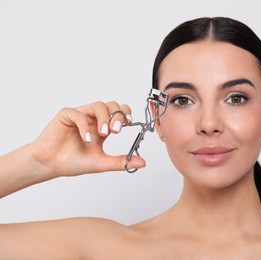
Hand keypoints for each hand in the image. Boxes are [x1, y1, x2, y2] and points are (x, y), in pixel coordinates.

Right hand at [30, 101, 145, 177]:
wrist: (50, 165)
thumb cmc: (73, 162)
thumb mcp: (101, 163)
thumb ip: (121, 161)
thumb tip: (142, 163)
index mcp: (102, 127)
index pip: (119, 112)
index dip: (126, 114)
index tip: (129, 123)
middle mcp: (93, 119)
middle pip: (111, 105)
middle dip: (117, 115)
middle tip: (117, 130)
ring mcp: (80, 116)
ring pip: (97, 105)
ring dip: (103, 118)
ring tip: (104, 133)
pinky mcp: (66, 115)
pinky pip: (78, 114)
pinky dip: (84, 125)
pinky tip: (86, 139)